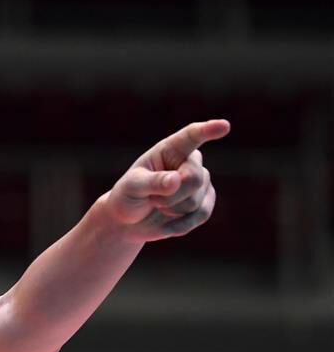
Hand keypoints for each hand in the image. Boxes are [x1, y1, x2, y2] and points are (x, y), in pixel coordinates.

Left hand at [103, 119, 229, 242]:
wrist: (130, 222)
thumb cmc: (128, 197)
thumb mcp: (132, 187)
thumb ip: (153, 182)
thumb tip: (176, 180)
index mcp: (171, 149)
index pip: (192, 136)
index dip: (208, 130)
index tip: (224, 126)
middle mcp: (190, 162)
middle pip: (195, 179)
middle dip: (170, 197)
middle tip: (152, 199)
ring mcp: (201, 182)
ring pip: (196, 202)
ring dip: (172, 211)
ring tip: (158, 206)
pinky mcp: (205, 203)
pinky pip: (202, 215)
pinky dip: (181, 224)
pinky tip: (167, 222)